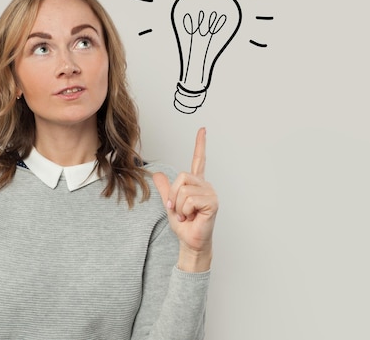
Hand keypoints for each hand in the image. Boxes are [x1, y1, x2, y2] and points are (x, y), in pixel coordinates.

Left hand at [153, 127, 218, 271]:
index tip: (203, 129)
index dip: (200, 144)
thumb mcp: (169, 203)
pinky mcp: (212, 202)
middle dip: (173, 195)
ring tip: (186, 214)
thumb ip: (165, 188)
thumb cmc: (184, 225)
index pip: (199, 159)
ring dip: (179, 206)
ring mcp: (210, 193)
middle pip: (182, 176)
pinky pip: (189, 199)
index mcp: (196, 183)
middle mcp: (205, 185)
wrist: (190, 241)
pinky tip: (192, 217)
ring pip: (184, 189)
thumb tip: (157, 174)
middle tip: (178, 210)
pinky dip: (185, 210)